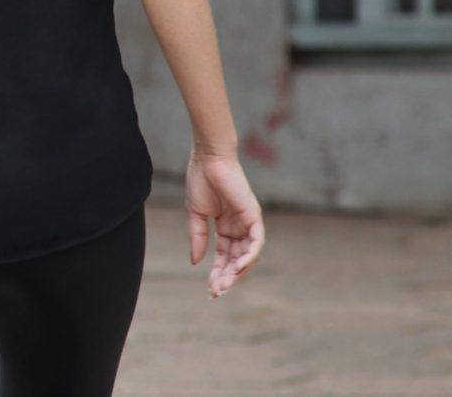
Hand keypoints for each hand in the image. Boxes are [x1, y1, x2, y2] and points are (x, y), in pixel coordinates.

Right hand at [185, 149, 264, 297]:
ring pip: (247, 255)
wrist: (208, 159)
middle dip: (227, 277)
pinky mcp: (254, 216)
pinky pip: (256, 242)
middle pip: (236, 259)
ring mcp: (248, 223)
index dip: (217, 273)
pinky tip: (238, 267)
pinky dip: (250, 256)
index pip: (224, 256)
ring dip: (237, 271)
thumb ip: (197, 238)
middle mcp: (239, 228)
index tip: (209, 289)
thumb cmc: (200, 181)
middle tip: (216, 292)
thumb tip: (195, 262)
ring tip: (225, 284)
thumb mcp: (195, 214)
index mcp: (225, 227)